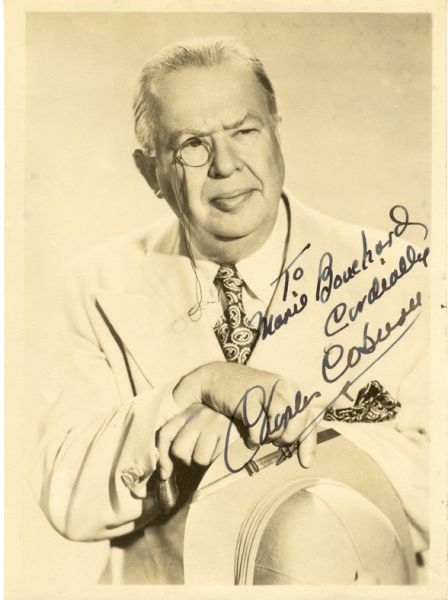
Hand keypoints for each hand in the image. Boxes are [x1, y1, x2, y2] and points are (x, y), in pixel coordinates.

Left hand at [156, 402, 239, 479]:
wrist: (251, 414)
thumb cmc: (222, 426)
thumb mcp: (200, 426)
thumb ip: (183, 441)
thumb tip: (165, 473)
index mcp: (188, 412)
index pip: (165, 434)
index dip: (162, 457)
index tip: (165, 473)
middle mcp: (198, 414)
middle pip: (179, 449)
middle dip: (187, 461)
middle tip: (198, 457)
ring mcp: (212, 422)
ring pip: (198, 458)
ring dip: (205, 462)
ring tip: (214, 453)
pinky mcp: (226, 431)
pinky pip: (215, 458)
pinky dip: (218, 460)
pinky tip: (223, 452)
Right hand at [174, 362, 323, 467]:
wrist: (217, 378)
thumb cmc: (247, 397)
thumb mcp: (271, 404)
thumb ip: (287, 420)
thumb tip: (302, 452)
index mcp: (291, 390)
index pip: (309, 418)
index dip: (308, 443)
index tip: (305, 463)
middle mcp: (282, 387)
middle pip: (298, 421)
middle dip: (287, 438)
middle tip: (274, 440)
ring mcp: (265, 391)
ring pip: (279, 425)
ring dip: (270, 437)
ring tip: (260, 436)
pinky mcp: (247, 398)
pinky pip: (257, 428)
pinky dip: (253, 438)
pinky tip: (249, 437)